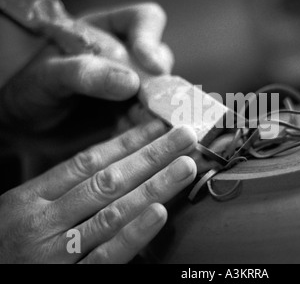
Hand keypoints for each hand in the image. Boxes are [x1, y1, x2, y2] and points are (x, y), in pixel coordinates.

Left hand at [0, 3, 172, 130]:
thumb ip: (83, 72)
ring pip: (161, 95)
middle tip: (143, 105)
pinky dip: (144, 130)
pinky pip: (150, 121)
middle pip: (161, 62)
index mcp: (106, 32)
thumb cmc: (27, 88)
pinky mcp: (129, 115)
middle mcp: (125, 58)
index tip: (150, 65)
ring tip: (128, 122)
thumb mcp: (48, 74)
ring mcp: (130, 88)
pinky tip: (124, 134)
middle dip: (157, 85)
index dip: (151, 39)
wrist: (19, 125)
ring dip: (152, 111)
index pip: (144, 21)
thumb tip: (131, 81)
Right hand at [0, 123, 196, 263]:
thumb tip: (116, 163)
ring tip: (186, 165)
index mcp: (31, 197)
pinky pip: (106, 255)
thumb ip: (63, 191)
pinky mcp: (69, 280)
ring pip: (112, 212)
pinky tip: (160, 212)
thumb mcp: (24, 211)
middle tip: (185, 136)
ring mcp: (55, 252)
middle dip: (151, 155)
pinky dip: (134, 234)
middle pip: (107, 180)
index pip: (88, 161)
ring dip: (154, 186)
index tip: (159, 125)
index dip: (128, 141)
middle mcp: (43, 220)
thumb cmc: (7, 246)